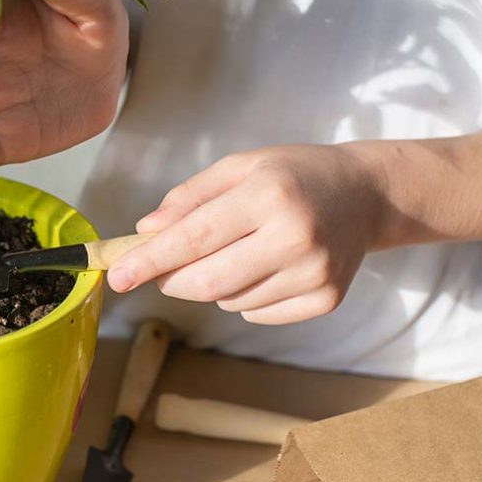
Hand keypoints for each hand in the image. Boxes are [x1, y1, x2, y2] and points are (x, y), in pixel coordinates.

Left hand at [108, 144, 384, 324]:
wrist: (365, 194)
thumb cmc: (291, 175)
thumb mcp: (238, 167)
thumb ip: (188, 199)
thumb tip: (144, 233)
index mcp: (268, 195)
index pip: (193, 238)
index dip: (149, 261)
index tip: (116, 276)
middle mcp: (295, 237)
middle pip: (207, 282)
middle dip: (170, 280)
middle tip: (160, 270)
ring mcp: (315, 273)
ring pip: (229, 301)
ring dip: (211, 284)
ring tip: (233, 251)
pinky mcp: (326, 299)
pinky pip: (256, 314)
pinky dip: (242, 298)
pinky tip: (261, 267)